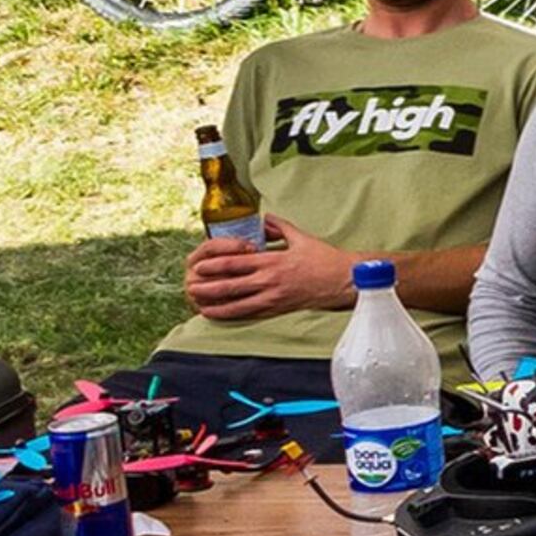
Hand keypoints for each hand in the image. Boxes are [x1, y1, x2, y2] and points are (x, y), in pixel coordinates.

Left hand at [183, 216, 358, 321]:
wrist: (345, 280)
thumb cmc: (325, 259)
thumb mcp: (302, 238)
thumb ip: (280, 228)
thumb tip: (265, 220)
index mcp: (272, 261)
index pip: (235, 263)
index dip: (214, 266)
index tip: (198, 267)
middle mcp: (269, 280)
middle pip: (230, 285)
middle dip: (207, 287)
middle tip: (190, 288)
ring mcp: (273, 297)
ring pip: (237, 304)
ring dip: (216, 305)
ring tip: (199, 305)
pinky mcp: (279, 309)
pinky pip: (251, 314)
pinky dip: (234, 315)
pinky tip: (223, 315)